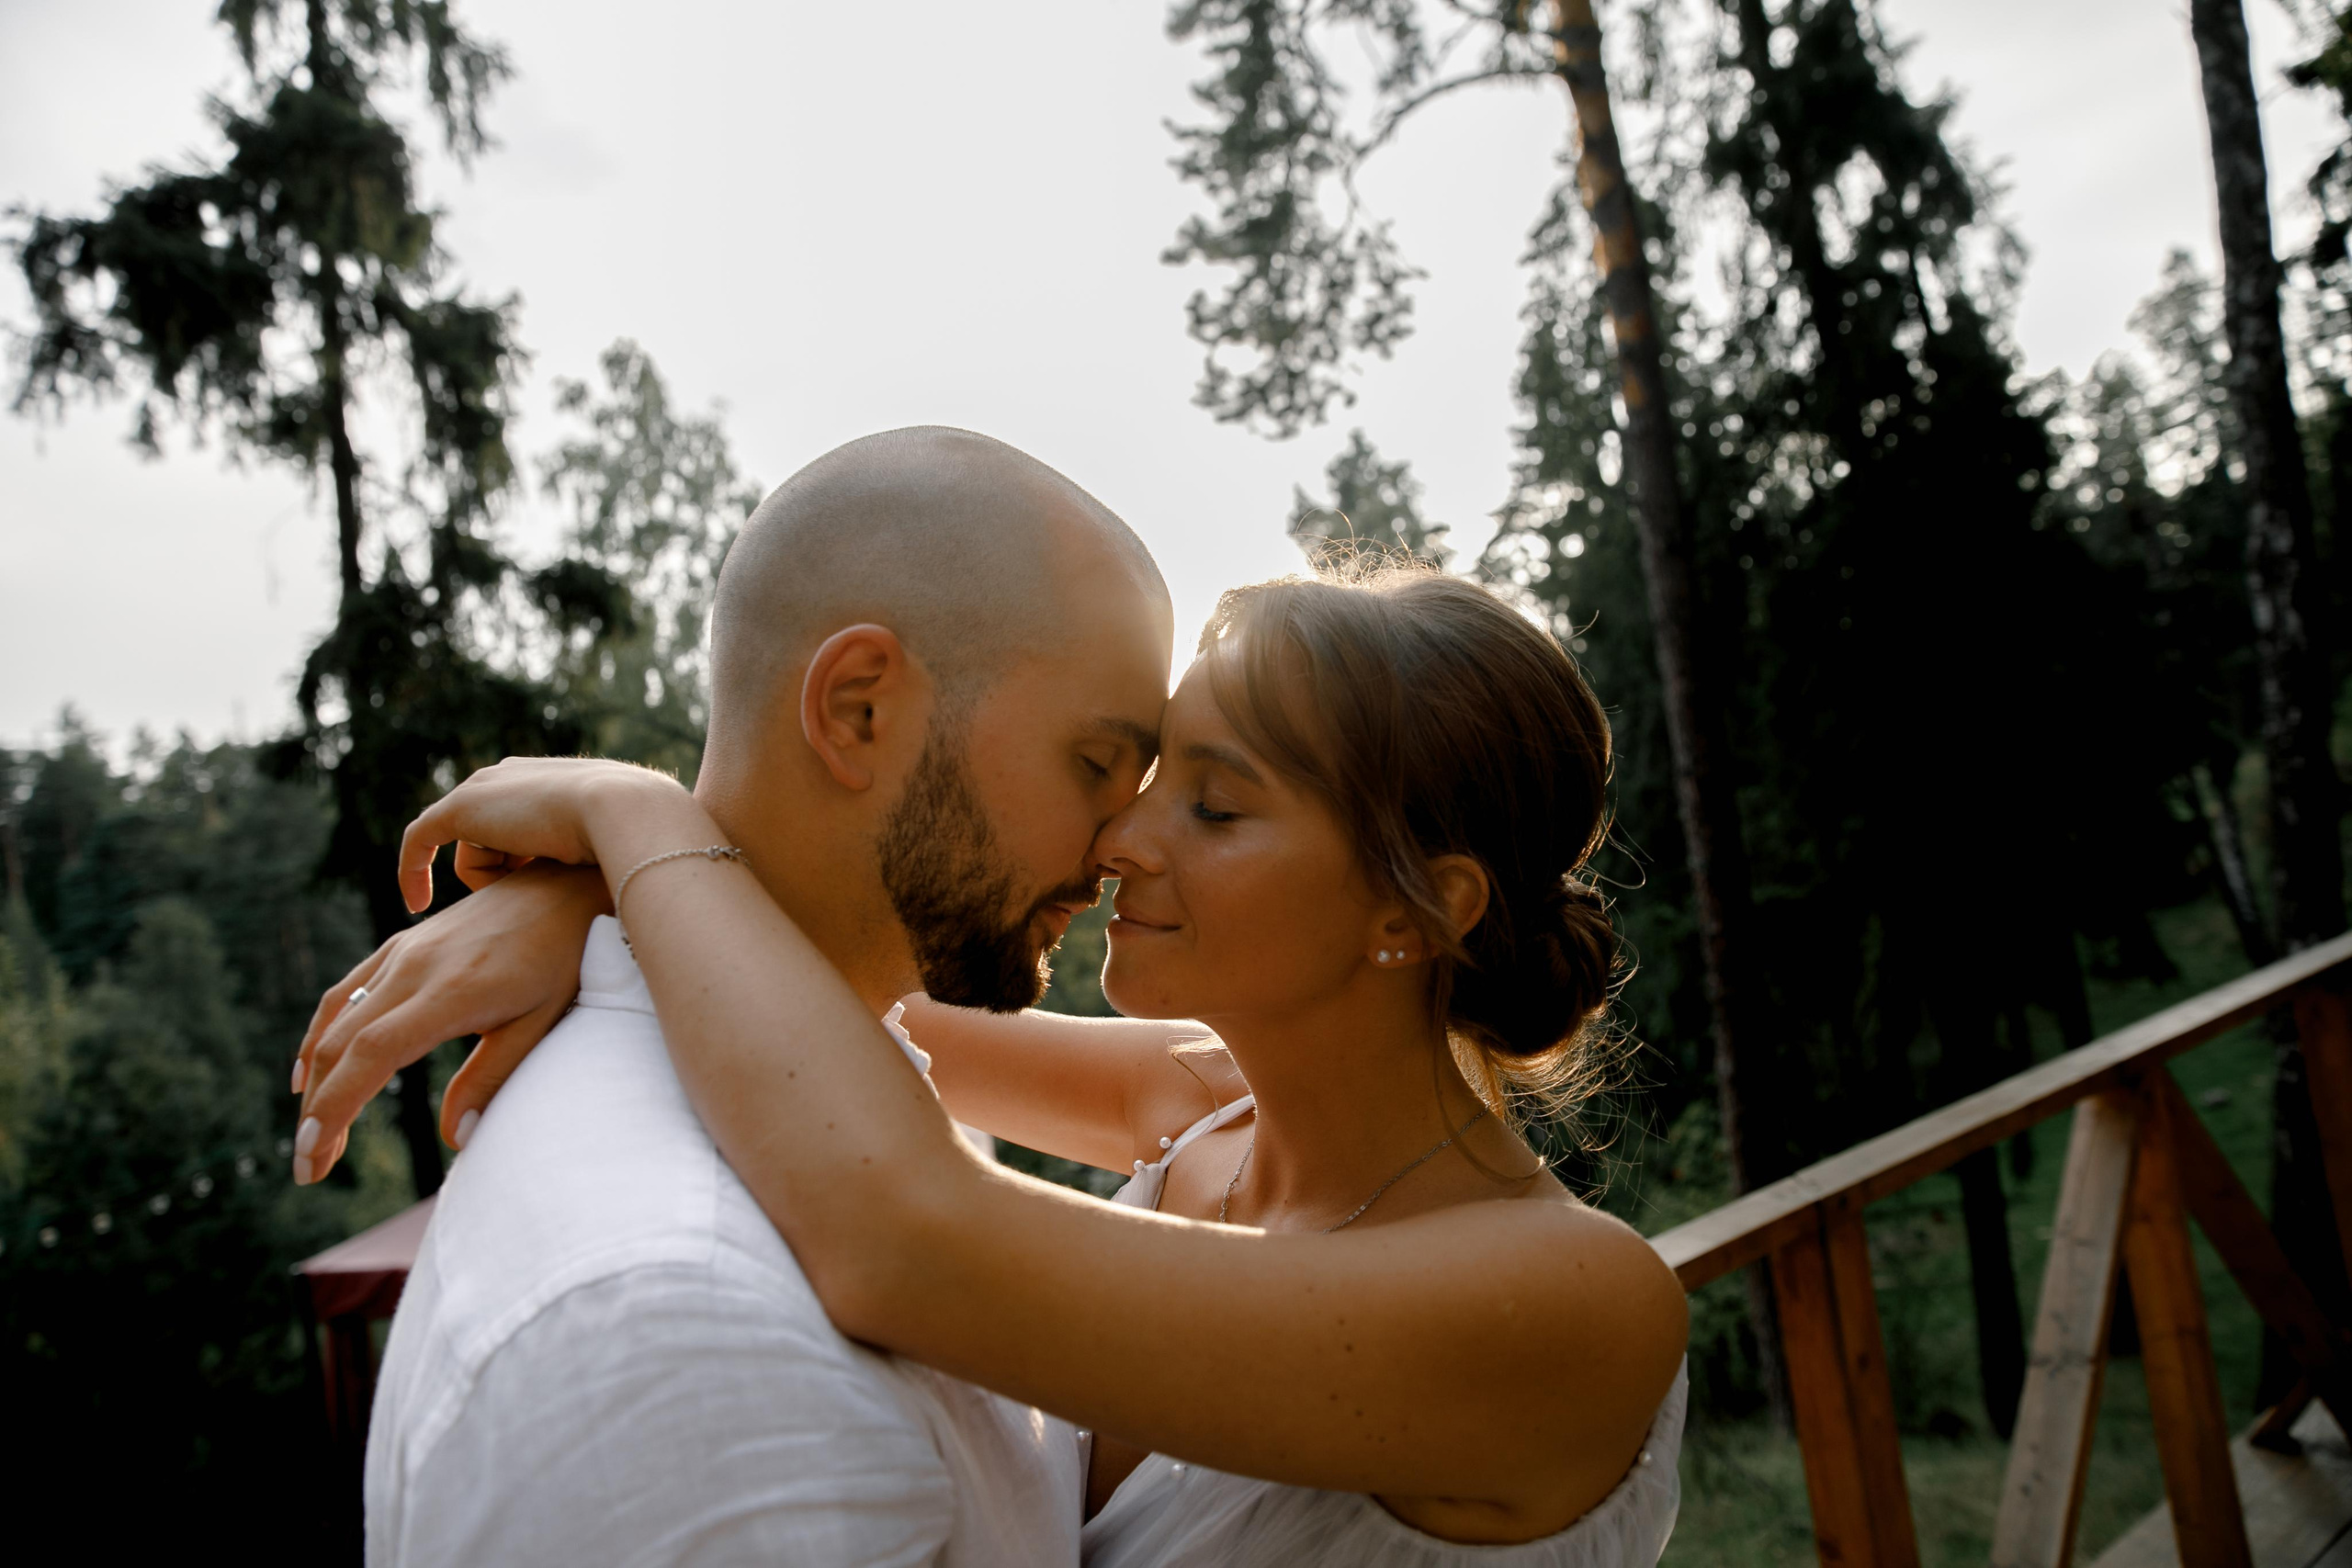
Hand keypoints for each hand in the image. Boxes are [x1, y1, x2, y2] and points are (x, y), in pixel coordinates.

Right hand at [291, 861, 610, 1183]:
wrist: (568, 884)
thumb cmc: (565, 958)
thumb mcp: (540, 1021)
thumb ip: (492, 1077)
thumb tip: (457, 1139)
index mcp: (449, 992)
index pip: (372, 1055)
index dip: (336, 1106)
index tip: (313, 1154)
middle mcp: (413, 968)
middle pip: (340, 1045)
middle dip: (318, 1112)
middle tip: (308, 1169)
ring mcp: (404, 952)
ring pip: (336, 1020)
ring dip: (315, 1079)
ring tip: (312, 1134)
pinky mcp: (405, 943)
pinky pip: (345, 992)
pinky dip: (321, 1034)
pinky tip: (312, 1069)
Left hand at [397, 756, 687, 914]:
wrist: (627, 812)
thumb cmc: (638, 835)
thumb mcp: (625, 843)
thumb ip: (610, 854)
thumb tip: (621, 885)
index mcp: (550, 779)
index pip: (520, 822)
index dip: (522, 861)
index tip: (529, 894)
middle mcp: (513, 776)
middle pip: (491, 838)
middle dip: (505, 873)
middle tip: (528, 906)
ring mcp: (485, 789)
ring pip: (471, 850)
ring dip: (494, 879)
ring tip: (530, 890)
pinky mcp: (461, 809)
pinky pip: (420, 841)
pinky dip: (414, 871)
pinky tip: (416, 905)